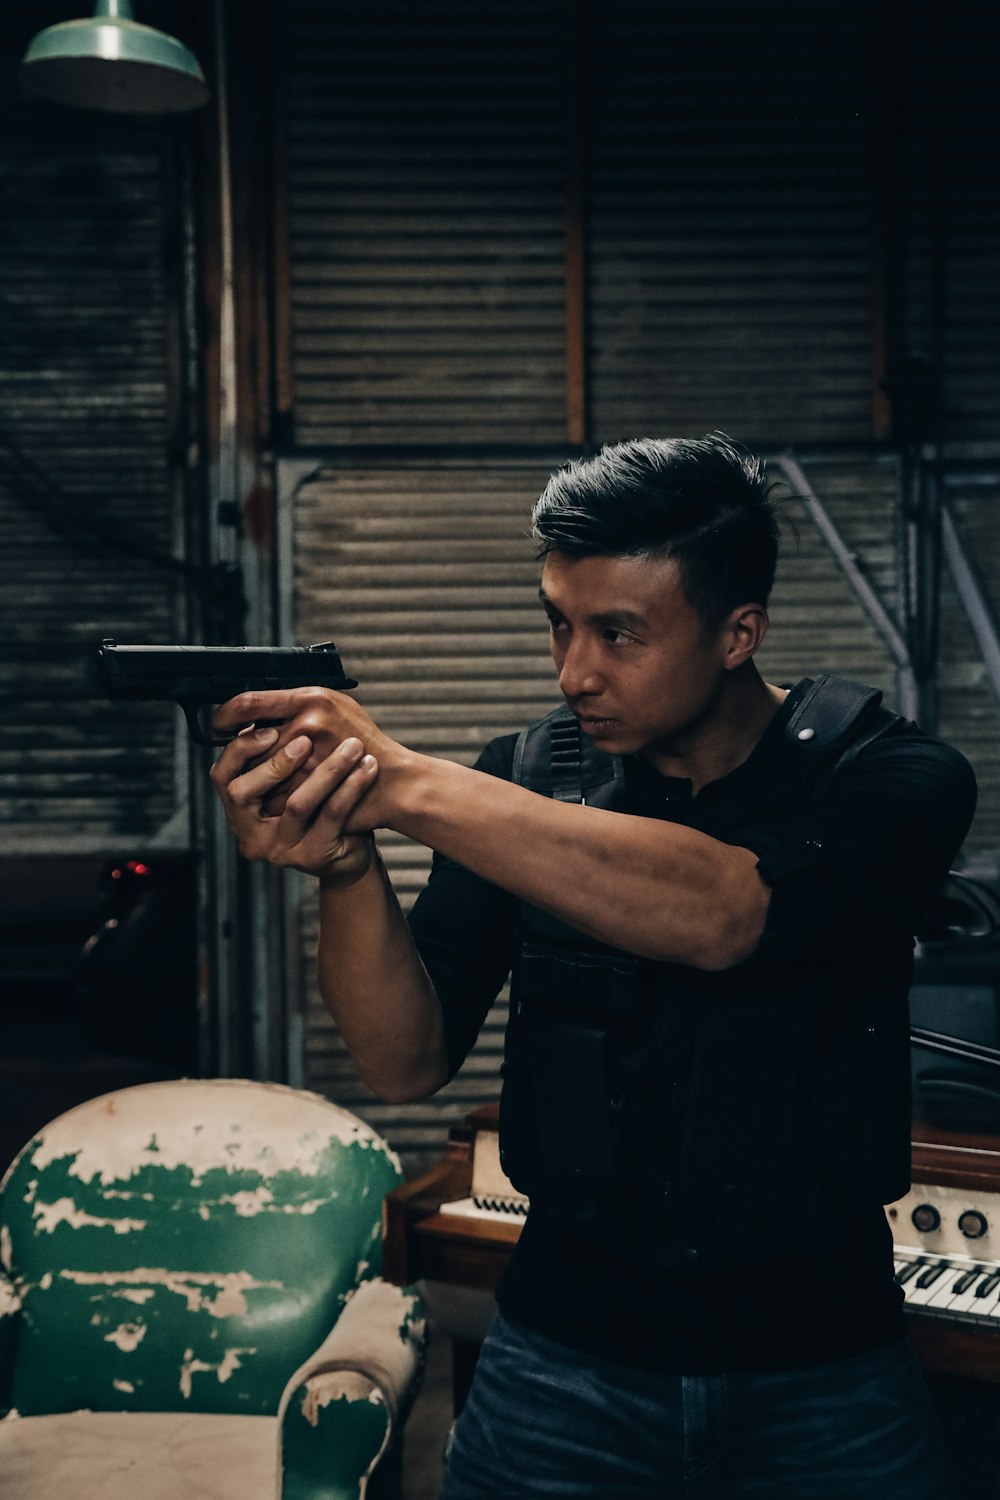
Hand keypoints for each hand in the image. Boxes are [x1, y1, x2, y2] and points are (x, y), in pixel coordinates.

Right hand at [209, 725, 378, 882]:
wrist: (348, 853)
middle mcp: (251, 834)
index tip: (269, 728)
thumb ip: (272, 752)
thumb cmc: (316, 807)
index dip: (240, 749)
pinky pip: (331, 816)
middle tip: (306, 740)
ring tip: (352, 747)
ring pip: (296, 804)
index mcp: (240, 810)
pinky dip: (350, 787)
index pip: (221, 774)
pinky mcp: (312, 856)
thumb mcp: (289, 781)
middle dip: (276, 762)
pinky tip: (367, 766)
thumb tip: (262, 701)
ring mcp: (280, 849)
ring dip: (326, 770)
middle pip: (244, 793)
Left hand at [212, 687, 402, 827]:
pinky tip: (278, 797)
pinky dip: (271, 800)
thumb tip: (253, 713)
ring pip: (258, 771)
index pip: (251, 701)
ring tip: (263, 779)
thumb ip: (296, 706)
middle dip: (242, 751)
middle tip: (239, 755)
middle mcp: (309, 725)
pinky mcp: (311, 790)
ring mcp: (309, 760)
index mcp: (313, 699)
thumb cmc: (365, 742)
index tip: (219, 722)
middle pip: (249, 740)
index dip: (227, 713)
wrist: (394, 782)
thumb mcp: (335, 708)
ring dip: (256, 778)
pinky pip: (273, 797)